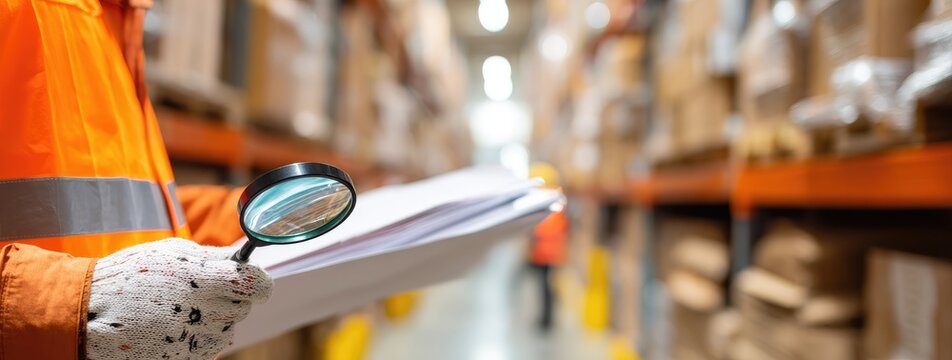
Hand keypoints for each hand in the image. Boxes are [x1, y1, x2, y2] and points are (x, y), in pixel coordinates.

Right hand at [86, 238, 271, 359]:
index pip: (253, 283)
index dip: (259, 282)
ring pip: (229, 328)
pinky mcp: (183, 359)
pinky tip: (175, 326)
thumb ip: (212, 257)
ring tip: (182, 309)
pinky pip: (211, 348)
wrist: (87, 316)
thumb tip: (244, 257)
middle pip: (243, 306)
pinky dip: (202, 337)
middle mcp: (198, 311)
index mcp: (198, 279)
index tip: (255, 280)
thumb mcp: (170, 253)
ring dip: (216, 318)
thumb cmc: (130, 276)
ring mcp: (191, 339)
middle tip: (205, 291)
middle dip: (232, 298)